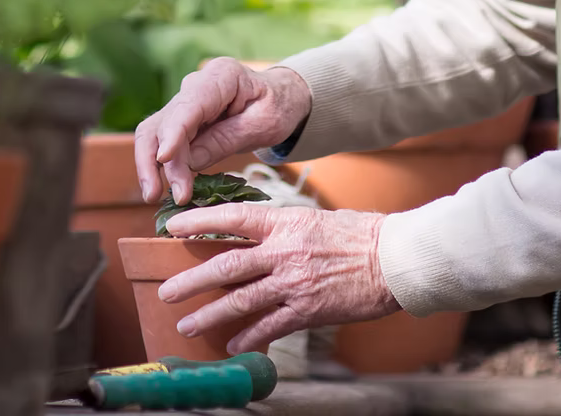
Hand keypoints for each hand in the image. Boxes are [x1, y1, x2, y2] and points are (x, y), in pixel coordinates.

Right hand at [134, 58, 311, 204]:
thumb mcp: (264, 125)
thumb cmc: (278, 107)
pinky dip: (159, 165)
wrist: (281, 97)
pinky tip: (163, 188)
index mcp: (221, 76)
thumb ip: (226, 140)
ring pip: (153, 133)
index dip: (173, 133)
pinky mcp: (181, 121)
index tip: (164, 159)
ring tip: (154, 196)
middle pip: (162, 122)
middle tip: (158, 194)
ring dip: (149, 165)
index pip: (188, 106)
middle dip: (155, 159)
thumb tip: (188, 163)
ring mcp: (184, 103)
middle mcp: (194, 86)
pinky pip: (162, 142)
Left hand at [158, 204, 400, 353]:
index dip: (198, 222)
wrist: (394, 258)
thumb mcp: (315, 219)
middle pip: (226, 266)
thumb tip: (253, 237)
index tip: (170, 228)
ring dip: (210, 315)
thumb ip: (282, 229)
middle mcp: (284, 251)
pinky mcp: (308, 309)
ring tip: (187, 325)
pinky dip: (248, 336)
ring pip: (240, 301)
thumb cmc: (359, 234)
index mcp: (285, 222)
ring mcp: (294, 282)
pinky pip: (270, 326)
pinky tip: (232, 343)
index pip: (232, 218)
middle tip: (166, 292)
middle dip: (191, 281)